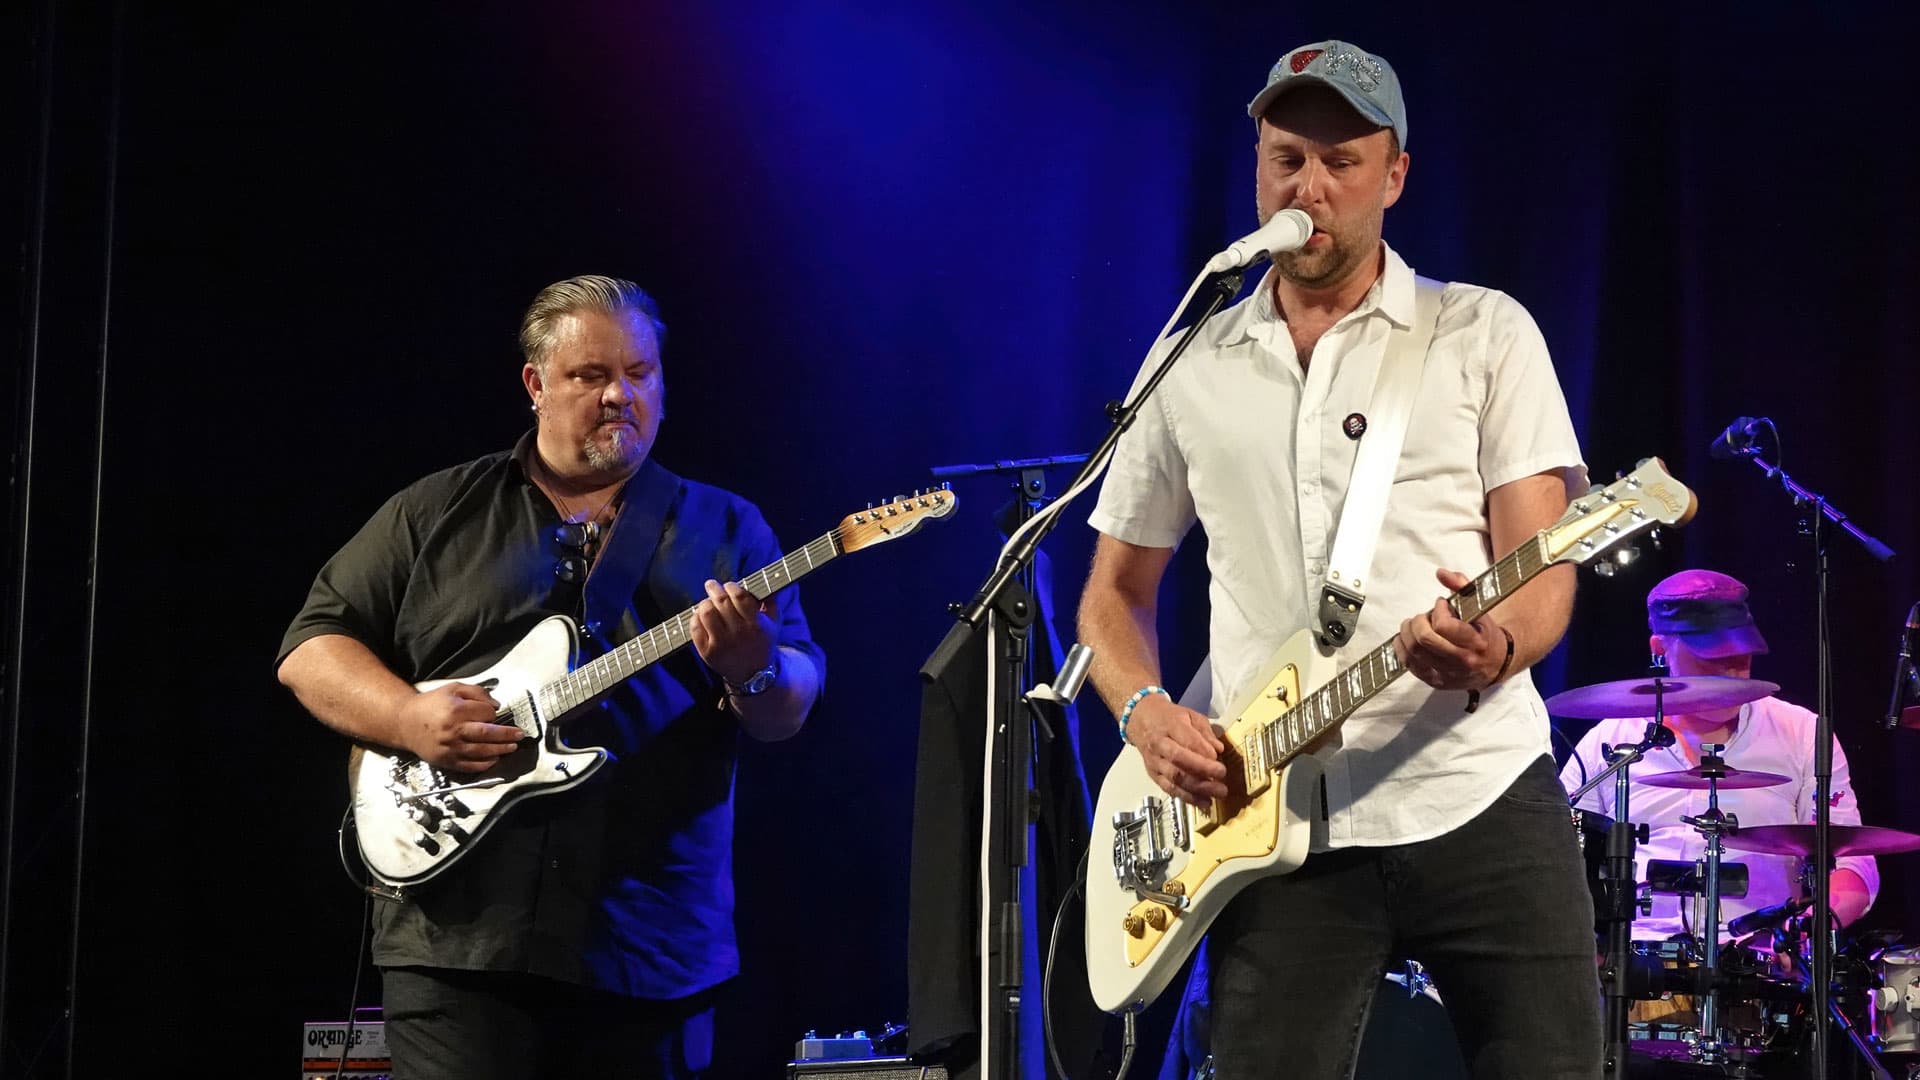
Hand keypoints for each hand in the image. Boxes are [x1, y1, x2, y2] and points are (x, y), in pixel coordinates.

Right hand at [399, 682, 520, 772]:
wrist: (405, 722)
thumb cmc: (430, 704)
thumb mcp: (453, 689)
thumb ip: (476, 693)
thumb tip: (496, 705)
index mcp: (456, 710)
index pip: (486, 713)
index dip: (494, 713)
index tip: (495, 713)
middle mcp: (454, 730)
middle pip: (487, 734)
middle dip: (507, 735)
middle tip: (519, 735)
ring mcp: (450, 748)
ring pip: (482, 752)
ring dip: (500, 750)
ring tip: (512, 747)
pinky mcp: (447, 761)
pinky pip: (470, 766)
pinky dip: (485, 764)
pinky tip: (494, 760)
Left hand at [690, 579, 777, 685]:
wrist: (753, 674)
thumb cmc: (762, 643)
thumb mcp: (774, 623)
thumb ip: (772, 601)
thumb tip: (767, 581)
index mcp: (756, 625)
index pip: (739, 596)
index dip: (732, 586)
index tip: (729, 585)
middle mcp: (738, 634)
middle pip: (721, 602)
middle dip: (714, 589)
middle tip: (711, 585)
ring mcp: (721, 644)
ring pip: (706, 613)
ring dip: (705, 603)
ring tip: (708, 603)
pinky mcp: (707, 652)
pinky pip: (695, 627)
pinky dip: (695, 618)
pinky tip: (701, 617)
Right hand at [1126, 694, 1228, 806]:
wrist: (1140, 719)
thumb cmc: (1167, 717)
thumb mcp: (1190, 715)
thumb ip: (1205, 732)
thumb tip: (1218, 749)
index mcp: (1170, 725)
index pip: (1188, 740)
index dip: (1205, 752)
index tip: (1219, 759)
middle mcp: (1159, 744)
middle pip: (1179, 760)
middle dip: (1203, 771)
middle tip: (1222, 777)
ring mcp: (1155, 761)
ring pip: (1175, 778)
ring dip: (1197, 789)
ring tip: (1216, 794)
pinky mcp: (1153, 774)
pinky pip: (1169, 788)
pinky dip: (1187, 797)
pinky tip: (1202, 802)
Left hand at [1395, 568, 1506, 691]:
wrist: (1496, 663)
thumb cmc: (1484, 632)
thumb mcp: (1481, 607)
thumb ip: (1462, 586)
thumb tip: (1441, 573)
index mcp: (1476, 643)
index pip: (1445, 626)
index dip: (1438, 611)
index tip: (1441, 605)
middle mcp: (1463, 662)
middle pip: (1425, 640)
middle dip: (1417, 622)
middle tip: (1422, 616)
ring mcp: (1448, 675)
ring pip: (1414, 653)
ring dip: (1406, 634)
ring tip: (1413, 625)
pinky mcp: (1436, 682)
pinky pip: (1409, 666)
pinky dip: (1401, 649)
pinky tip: (1405, 638)